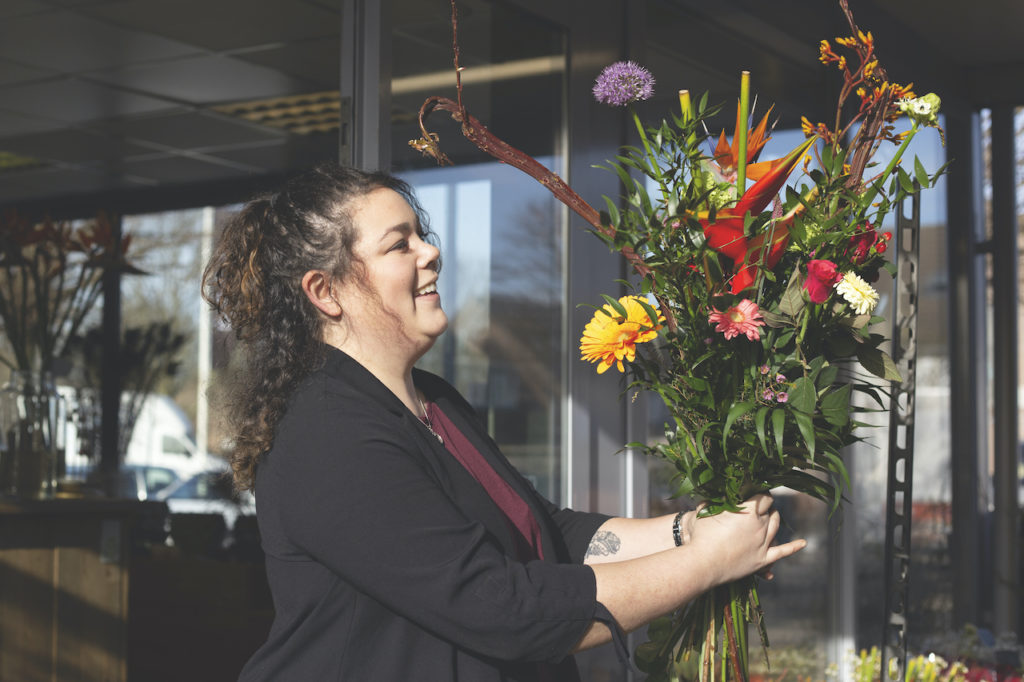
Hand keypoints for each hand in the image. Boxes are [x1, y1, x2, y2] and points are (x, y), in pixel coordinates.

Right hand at [685, 493, 804, 585]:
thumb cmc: (700, 535)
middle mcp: (760, 526)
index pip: (763, 496)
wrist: (701, 564)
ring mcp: (763, 544)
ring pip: (776, 527)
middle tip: (757, 505)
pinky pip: (782, 552)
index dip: (760, 493)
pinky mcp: (762, 560)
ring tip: (769, 515)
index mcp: (748, 511)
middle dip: (766, 506)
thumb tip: (717, 492)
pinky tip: (802, 543)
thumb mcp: (704, 511)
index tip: (755, 491)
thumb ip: (713, 501)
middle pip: (770, 511)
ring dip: (774, 519)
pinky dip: (793, 547)